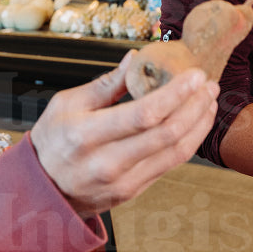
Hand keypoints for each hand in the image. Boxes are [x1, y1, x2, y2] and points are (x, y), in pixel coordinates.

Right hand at [33, 56, 218, 216]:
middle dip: (195, 106)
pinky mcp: (133, 191)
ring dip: (199, 124)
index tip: (194, 75)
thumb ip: (104, 85)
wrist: (42, 191)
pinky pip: (169, 165)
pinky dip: (188, 142)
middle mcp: (107, 163)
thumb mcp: (65, 105)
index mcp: (85, 135)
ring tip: (209, 101)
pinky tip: (195, 123)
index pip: (143, 114)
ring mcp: (122, 182)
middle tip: (209, 85)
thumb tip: (134, 59)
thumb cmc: (52, 142)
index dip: (176, 94)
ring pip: (175, 152)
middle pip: (166, 134)